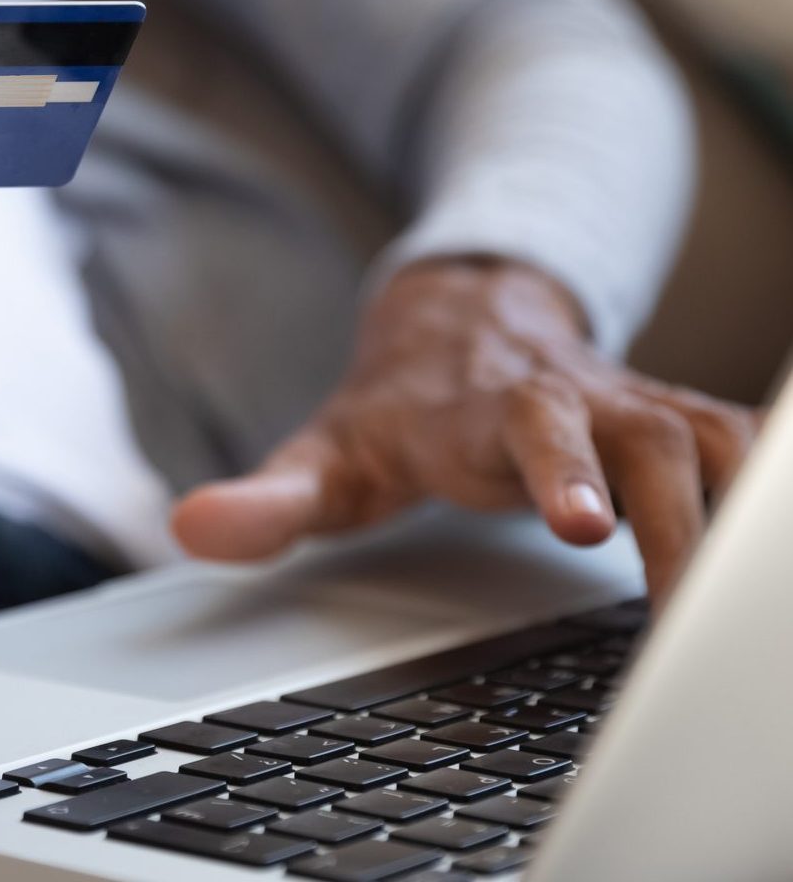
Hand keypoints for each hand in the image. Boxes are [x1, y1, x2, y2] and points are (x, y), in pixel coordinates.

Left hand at [171, 258, 759, 601]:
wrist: (460, 321)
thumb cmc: (394, 412)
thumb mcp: (323, 453)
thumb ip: (266, 498)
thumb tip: (191, 529)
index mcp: (481, 412)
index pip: (529, 429)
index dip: (559, 470)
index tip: (581, 524)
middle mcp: (570, 399)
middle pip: (646, 436)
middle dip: (672, 511)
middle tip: (677, 601)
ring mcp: (632, 404)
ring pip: (712, 438)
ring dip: (733, 512)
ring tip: (736, 606)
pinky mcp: (677, 419)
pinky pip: (744, 446)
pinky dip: (764, 489)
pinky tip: (762, 562)